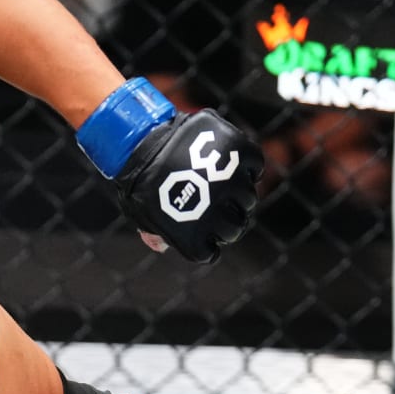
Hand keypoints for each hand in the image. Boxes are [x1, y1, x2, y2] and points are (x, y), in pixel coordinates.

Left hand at [112, 108, 261, 262]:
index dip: (209, 244)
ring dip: (239, 196)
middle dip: (229, 223)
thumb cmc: (139, 179)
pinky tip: (236, 168)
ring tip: (225, 185)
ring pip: (248, 199)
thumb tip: (163, 247)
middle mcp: (214, 211)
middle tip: (222, 210)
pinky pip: (256, 166)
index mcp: (190, 235)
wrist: (138, 140)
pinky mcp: (237, 152)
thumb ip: (155, 232)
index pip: (210, 252)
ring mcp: (227, 180)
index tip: (206, 234)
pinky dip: (250, 168)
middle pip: (236, 228)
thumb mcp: (143, 213)